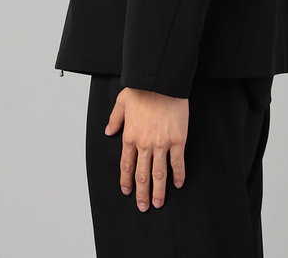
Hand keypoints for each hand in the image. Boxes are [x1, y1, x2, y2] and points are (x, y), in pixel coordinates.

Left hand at [104, 86, 187, 210]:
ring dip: (159, 190)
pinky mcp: (177, 140)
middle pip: (141, 175)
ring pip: (159, 173)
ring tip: (159, 203)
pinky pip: (177, 162)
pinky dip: (178, 175)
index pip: (126, 165)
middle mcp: (144, 144)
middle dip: (142, 193)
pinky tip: (179, 183)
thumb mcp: (122, 101)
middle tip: (143, 206)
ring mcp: (161, 144)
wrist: (161, 81)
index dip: (126, 181)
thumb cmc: (142, 88)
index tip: (127, 191)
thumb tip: (108, 131)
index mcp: (129, 136)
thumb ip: (114, 118)